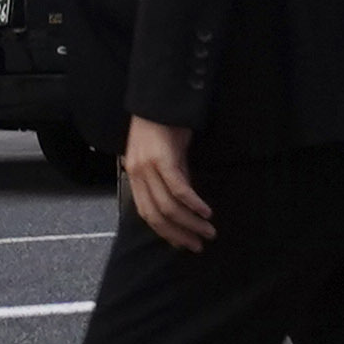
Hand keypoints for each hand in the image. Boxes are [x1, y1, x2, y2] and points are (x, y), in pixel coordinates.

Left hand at [121, 115, 215, 252]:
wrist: (159, 98)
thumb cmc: (162, 125)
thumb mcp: (164, 156)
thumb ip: (171, 179)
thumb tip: (184, 203)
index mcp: (135, 176)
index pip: (147, 214)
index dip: (166, 233)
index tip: (183, 244)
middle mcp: (138, 174)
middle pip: (157, 215)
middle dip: (179, 234)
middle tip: (198, 244)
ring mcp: (148, 167)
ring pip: (168, 206)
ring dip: (190, 223)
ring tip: (208, 231)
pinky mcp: (162, 158)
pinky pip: (178, 188)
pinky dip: (193, 203)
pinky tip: (206, 212)